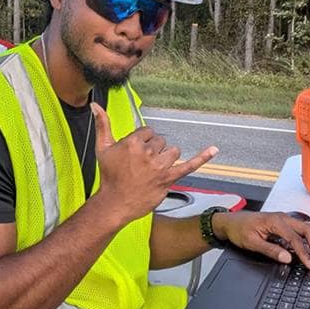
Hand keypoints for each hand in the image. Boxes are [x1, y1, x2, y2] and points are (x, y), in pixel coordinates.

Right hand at [91, 103, 217, 225]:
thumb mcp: (102, 148)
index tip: (135, 154)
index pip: (148, 132)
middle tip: (141, 165)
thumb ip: (102, 124)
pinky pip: (189, 166)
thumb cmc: (109, 176)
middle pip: (160, 141)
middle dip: (153, 150)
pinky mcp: (168, 179)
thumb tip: (95, 106)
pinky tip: (213, 149)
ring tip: (153, 168)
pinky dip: (202, 157)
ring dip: (165, 157)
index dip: (142, 142)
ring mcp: (160, 167)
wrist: (115, 203)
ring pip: (172, 151)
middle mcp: (148, 153)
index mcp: (133, 143)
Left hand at [213, 211, 309, 268]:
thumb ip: (270, 250)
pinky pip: (302, 228)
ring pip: (307, 227)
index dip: (304, 253)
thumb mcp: (251, 243)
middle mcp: (282, 217)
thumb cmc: (239, 229)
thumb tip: (287, 258)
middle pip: (307, 229)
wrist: (230, 221)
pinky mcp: (284, 222)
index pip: (295, 238)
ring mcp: (284, 219)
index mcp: (274, 221)